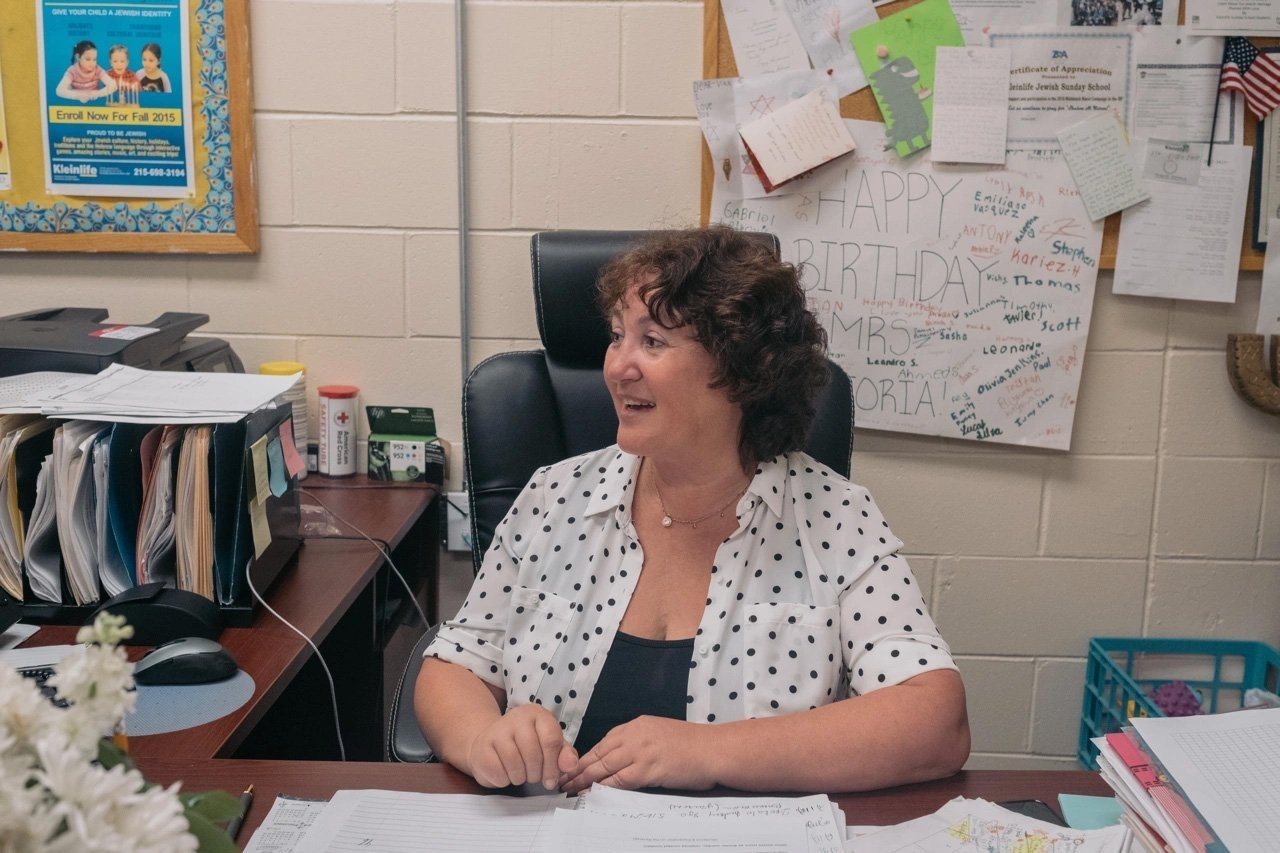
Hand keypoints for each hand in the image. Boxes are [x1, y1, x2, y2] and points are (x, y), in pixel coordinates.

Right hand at [466, 704, 576, 789]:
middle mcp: (517, 717)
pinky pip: (498, 771)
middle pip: (533, 754)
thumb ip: (564, 755)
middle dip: (536, 774)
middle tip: (533, 777)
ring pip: (515, 764)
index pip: (552, 740)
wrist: (489, 745)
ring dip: (520, 777)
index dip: (553, 765)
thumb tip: (571, 765)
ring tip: (519, 774)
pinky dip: (504, 780)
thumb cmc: (525, 747)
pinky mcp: (482, 746)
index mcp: (538, 715)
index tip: (551, 780)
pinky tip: (504, 774)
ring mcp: (498, 730)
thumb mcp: (549, 747)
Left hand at [561, 716, 716, 793]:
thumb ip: (639, 742)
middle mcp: (635, 735)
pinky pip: (620, 780)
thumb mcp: (660, 734)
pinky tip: (593, 794)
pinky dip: (604, 788)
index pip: (603, 742)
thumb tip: (620, 759)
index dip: (586, 757)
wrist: (714, 749)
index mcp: (637, 725)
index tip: (573, 768)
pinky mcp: (649, 768)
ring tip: (571, 790)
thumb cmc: (692, 745)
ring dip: (585, 780)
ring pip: (605, 767)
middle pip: (599, 754)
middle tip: (562, 782)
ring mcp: (641, 751)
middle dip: (578, 769)